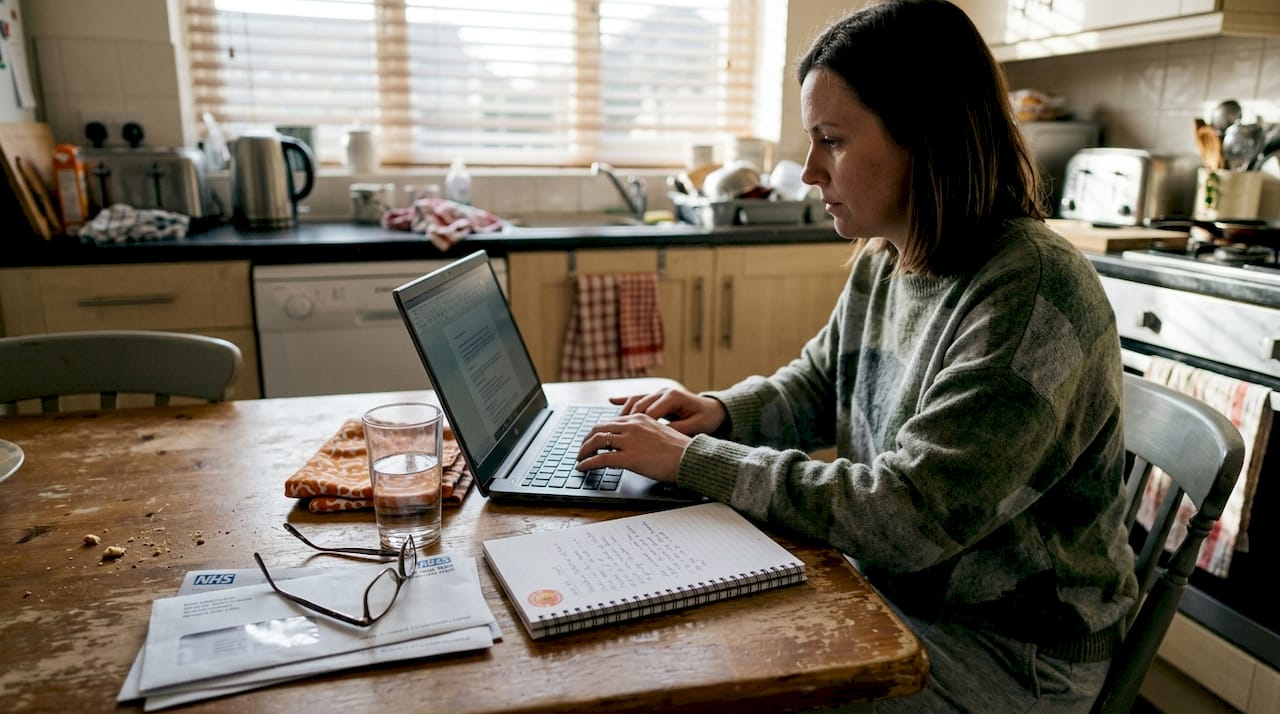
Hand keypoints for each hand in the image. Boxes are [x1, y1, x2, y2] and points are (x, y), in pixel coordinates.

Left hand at [575, 414, 691, 481]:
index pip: (611, 421)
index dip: (598, 431)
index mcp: (640, 417)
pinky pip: (600, 459)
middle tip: (582, 449)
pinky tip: (582, 467)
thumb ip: (642, 434)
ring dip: (584, 450)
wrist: (691, 458)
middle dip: (587, 439)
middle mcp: (632, 425)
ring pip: (597, 441)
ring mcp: (629, 441)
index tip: (592, 439)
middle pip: (599, 428)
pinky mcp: (629, 458)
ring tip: (580, 459)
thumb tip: (629, 443)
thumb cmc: (680, 450)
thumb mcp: (659, 433)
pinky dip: (588, 463)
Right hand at [609, 387, 727, 436]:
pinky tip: (611, 401)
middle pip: (638, 405)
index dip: (637, 427)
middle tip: (612, 434)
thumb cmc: (706, 418)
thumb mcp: (695, 427)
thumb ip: (677, 430)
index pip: (650, 412)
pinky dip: (623, 400)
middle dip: (624, 420)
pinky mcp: (656, 396)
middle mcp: (663, 391)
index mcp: (673, 397)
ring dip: (622, 413)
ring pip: (634, 400)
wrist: (714, 409)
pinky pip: (636, 397)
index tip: (627, 440)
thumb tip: (661, 436)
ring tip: (610, 426)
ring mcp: (658, 392)